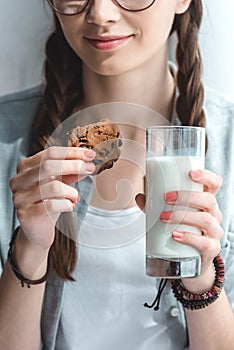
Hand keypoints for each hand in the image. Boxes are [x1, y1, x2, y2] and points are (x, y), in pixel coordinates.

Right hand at [10, 146, 95, 249]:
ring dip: (71, 191)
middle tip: (90, 168)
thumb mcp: (60, 183)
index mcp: (25, 167)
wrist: (37, 230)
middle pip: (48, 165)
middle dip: (73, 165)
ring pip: (52, 186)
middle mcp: (19, 180)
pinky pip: (51, 205)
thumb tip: (87, 161)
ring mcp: (20, 198)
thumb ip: (71, 172)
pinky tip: (70, 206)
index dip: (71, 153)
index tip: (90, 154)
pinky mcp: (26, 214)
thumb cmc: (47, 203)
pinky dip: (66, 204)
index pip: (50, 153)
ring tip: (76, 196)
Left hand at [136, 169, 223, 291]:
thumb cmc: (182, 230)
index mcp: (205, 202)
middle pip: (208, 200)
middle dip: (186, 197)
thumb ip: (155, 205)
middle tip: (166, 197)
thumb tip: (140, 196)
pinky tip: (175, 235)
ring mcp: (214, 232)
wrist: (189, 261)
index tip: (190, 173)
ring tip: (163, 217)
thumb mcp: (171, 214)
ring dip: (182, 216)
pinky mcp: (211, 249)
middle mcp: (214, 214)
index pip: (215, 184)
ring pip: (205, 220)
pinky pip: (204, 243)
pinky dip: (188, 238)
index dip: (206, 176)